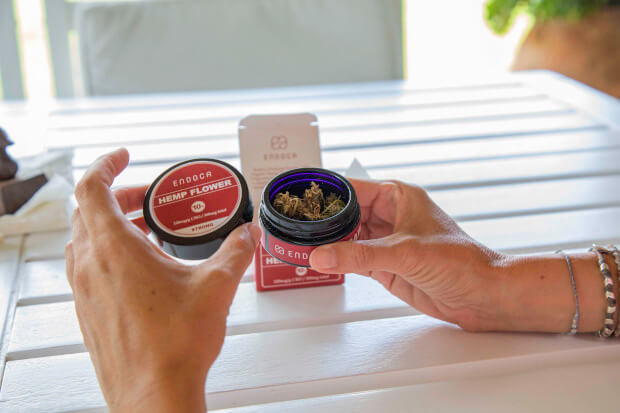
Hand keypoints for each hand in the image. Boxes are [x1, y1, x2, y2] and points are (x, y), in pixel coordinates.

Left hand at [65, 149, 259, 411]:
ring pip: (84, 240)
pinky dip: (107, 254)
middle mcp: (90, 267)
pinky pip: (87, 268)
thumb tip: (247, 234)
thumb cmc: (174, 345)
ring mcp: (84, 292)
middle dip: (118, 196)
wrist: (154, 395)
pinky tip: (142, 270)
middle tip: (148, 199)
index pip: (91, 188)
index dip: (106, 165)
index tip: (124, 157)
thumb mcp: (216, 287)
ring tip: (146, 231)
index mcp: (115, 250)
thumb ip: (235, 252)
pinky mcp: (88, 313)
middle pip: (88, 212)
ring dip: (110, 225)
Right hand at [309, 179, 508, 331]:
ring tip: (302, 244)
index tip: (300, 201)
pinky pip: (354, 259)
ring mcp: (387, 241)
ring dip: (329, 242)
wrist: (482, 295)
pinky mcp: (386, 265)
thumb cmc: (461, 261)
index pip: (352, 188)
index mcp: (398, 196)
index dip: (326, 195)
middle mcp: (391, 215)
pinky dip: (338, 261)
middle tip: (296, 227)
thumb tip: (323, 256)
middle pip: (346, 213)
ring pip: (348, 237)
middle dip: (323, 221)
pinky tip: (321, 261)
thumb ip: (360, 255)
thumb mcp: (405, 253)